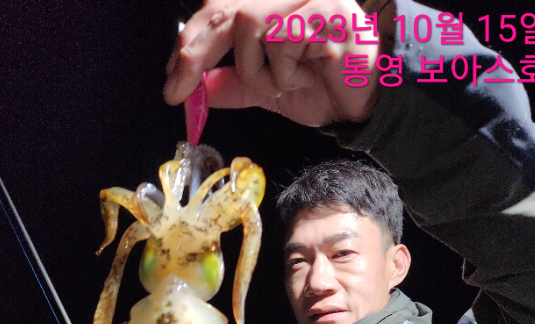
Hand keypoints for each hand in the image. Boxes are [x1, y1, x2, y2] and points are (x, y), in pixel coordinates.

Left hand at [164, 0, 392, 126]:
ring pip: (250, 25)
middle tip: (177, 90)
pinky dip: (286, 71)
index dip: (188, 43)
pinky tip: (309, 73)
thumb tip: (194, 89)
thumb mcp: (265, 91)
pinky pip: (283, 39)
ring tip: (284, 84)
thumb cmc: (320, 88)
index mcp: (265, 7)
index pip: (215, 12)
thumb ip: (231, 85)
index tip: (171, 81)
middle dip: (193, 53)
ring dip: (258, 70)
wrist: (363, 104)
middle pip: (223, 11)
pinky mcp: (324, 10)